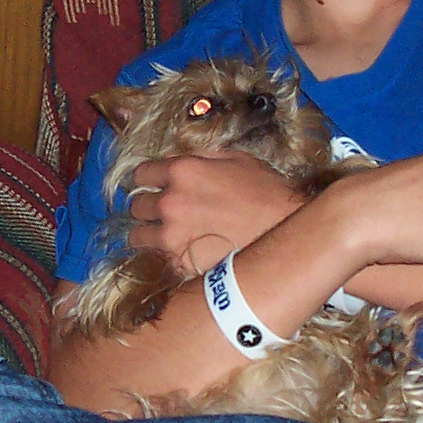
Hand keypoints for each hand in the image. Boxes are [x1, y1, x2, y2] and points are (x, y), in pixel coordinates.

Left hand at [124, 153, 305, 274]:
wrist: (286, 233)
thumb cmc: (267, 193)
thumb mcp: (237, 159)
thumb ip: (202, 157)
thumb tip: (183, 160)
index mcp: (182, 172)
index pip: (141, 174)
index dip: (147, 180)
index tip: (153, 186)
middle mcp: (170, 202)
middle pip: (137, 206)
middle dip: (148, 207)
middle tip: (164, 213)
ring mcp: (172, 236)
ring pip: (138, 236)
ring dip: (149, 234)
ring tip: (166, 237)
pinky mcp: (180, 264)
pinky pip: (158, 260)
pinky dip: (165, 257)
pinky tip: (182, 254)